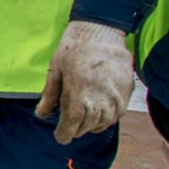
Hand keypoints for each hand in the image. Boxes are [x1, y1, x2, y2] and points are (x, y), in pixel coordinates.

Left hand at [36, 20, 134, 143]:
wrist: (101, 31)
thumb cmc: (74, 48)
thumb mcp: (55, 70)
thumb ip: (50, 95)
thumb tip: (41, 114)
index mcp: (78, 96)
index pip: (72, 125)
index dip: (64, 134)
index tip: (60, 137)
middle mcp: (99, 101)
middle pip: (87, 126)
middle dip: (76, 129)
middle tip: (69, 127)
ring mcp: (115, 98)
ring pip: (104, 123)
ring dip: (92, 125)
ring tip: (83, 120)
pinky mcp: (126, 92)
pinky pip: (118, 114)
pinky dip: (107, 118)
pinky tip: (99, 113)